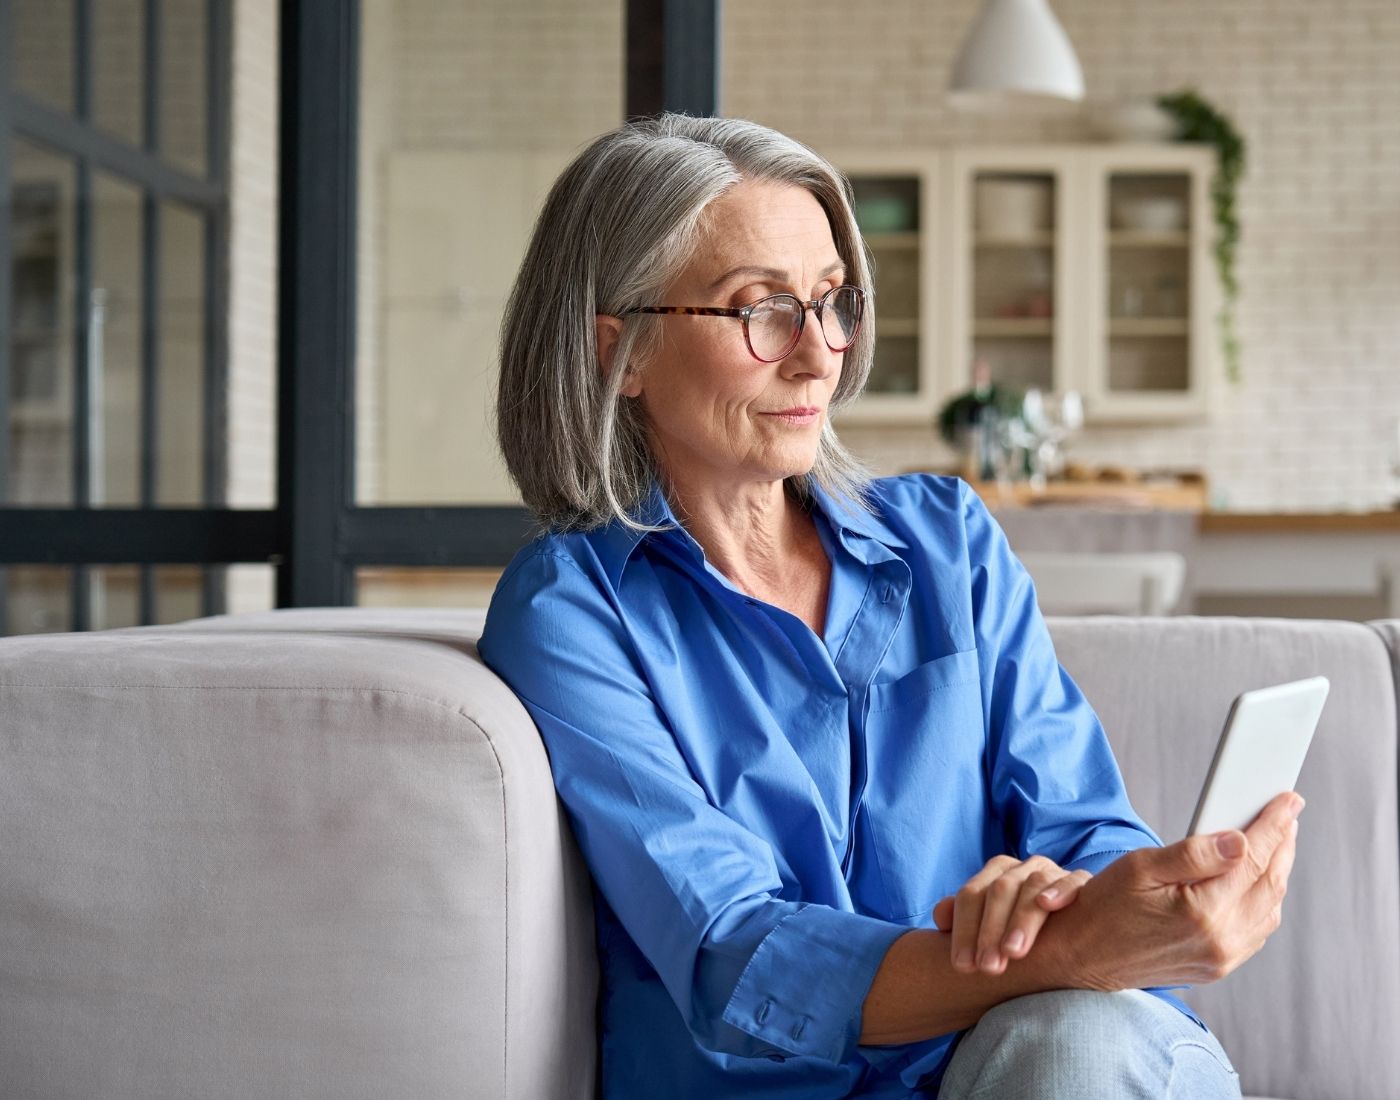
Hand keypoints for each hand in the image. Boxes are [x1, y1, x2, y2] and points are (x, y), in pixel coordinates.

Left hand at [932, 855, 1093, 975]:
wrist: (1077, 931)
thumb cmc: (1021, 933)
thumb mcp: (992, 930)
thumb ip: (964, 922)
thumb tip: (941, 917)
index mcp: (995, 875)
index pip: (971, 896)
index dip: (964, 930)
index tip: (963, 967)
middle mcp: (1022, 869)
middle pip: (999, 891)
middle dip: (990, 930)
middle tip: (988, 969)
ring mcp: (1053, 872)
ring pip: (1033, 885)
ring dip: (1021, 918)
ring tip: (1013, 952)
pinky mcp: (1084, 882)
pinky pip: (1075, 880)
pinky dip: (1060, 889)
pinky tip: (1048, 905)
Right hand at [1040, 790, 1303, 991]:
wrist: (1081, 957)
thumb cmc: (1103, 907)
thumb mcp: (1139, 867)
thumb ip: (1193, 854)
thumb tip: (1239, 840)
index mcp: (1202, 911)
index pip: (1252, 859)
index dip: (1274, 825)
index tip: (1288, 802)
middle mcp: (1220, 940)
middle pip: (1270, 884)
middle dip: (1282, 845)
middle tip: (1286, 817)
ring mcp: (1221, 958)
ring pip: (1270, 910)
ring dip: (1276, 873)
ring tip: (1273, 844)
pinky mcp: (1217, 967)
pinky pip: (1256, 931)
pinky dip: (1263, 901)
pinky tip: (1254, 882)